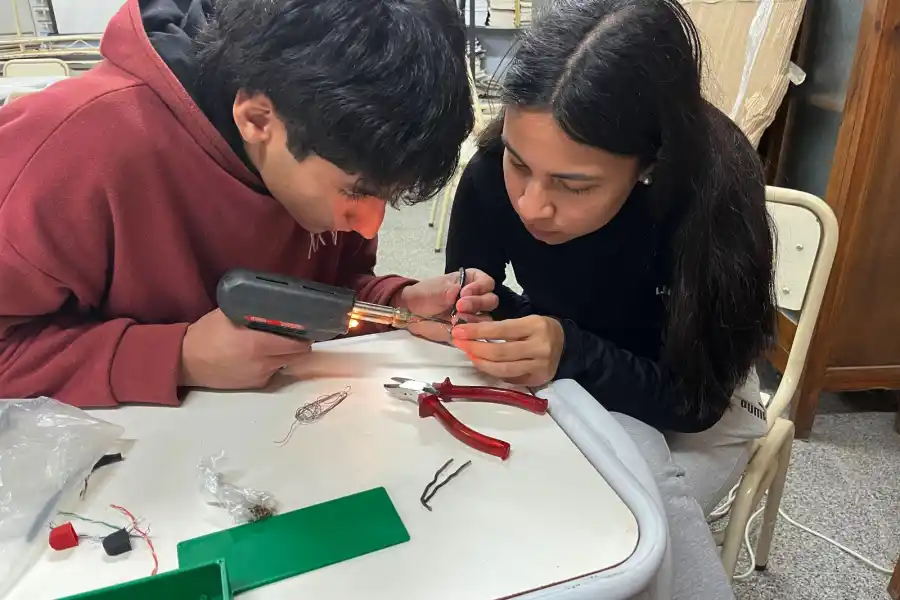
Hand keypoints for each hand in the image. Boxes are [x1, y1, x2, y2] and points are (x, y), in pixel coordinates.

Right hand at [179, 309, 311, 388]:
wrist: (186, 361)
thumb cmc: (207, 333)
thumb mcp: (230, 314)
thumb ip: (254, 311)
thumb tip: (277, 304)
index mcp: (258, 344)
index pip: (298, 344)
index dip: (304, 335)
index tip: (302, 326)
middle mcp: (263, 364)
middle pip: (297, 355)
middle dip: (297, 344)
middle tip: (291, 333)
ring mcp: (260, 377)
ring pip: (286, 363)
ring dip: (284, 354)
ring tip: (272, 343)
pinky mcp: (255, 385)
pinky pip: (274, 372)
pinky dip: (272, 363)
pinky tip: (259, 356)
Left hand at [394, 269, 497, 341]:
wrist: (413, 311)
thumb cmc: (426, 294)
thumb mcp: (436, 289)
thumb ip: (449, 290)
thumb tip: (458, 292)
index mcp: (472, 282)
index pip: (487, 283)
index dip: (479, 287)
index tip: (463, 292)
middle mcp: (477, 298)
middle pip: (491, 301)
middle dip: (477, 303)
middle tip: (459, 306)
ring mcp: (474, 315)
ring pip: (487, 318)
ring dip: (473, 319)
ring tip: (455, 319)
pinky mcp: (469, 330)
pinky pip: (477, 333)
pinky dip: (469, 332)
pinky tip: (457, 330)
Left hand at [451, 316, 564, 385]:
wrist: (566, 344)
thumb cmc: (539, 329)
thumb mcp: (524, 320)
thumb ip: (499, 326)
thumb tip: (469, 330)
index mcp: (535, 326)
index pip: (500, 329)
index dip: (476, 332)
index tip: (459, 331)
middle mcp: (539, 347)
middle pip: (500, 353)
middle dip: (475, 349)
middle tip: (459, 344)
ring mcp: (540, 366)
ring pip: (503, 370)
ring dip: (481, 363)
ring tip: (469, 355)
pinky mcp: (538, 380)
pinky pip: (510, 379)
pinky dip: (494, 372)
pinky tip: (484, 365)